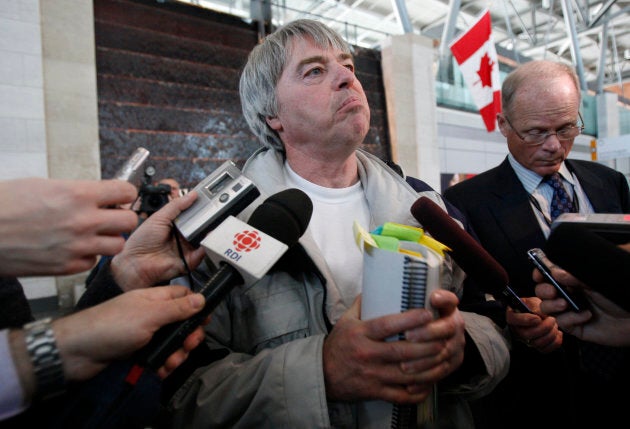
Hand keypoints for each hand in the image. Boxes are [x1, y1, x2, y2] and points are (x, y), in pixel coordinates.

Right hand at [0, 178, 137, 275]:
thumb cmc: (4, 205)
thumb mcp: (45, 186)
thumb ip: (78, 192)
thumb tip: (100, 196)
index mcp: (78, 195)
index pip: (127, 192)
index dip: (124, 194)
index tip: (119, 196)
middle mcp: (83, 221)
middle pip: (129, 221)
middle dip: (121, 217)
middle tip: (109, 217)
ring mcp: (77, 247)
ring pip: (117, 245)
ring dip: (108, 239)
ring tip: (92, 235)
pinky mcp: (66, 267)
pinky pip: (93, 263)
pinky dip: (87, 256)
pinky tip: (73, 249)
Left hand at [54, 285, 206, 379]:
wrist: (77, 353)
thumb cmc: (111, 326)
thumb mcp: (149, 315)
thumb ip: (177, 308)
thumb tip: (202, 298)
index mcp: (154, 299)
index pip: (183, 296)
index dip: (196, 307)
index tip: (204, 321)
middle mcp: (151, 315)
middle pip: (181, 323)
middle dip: (188, 336)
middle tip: (187, 346)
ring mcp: (144, 334)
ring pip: (171, 343)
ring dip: (176, 354)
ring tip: (170, 363)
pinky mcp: (138, 352)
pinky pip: (159, 357)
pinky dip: (163, 365)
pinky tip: (159, 371)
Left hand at [110, 191, 206, 290]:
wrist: (135, 263)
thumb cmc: (141, 242)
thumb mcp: (159, 217)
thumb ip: (176, 206)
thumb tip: (192, 195)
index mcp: (175, 224)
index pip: (192, 214)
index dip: (199, 207)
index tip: (208, 199)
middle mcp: (182, 236)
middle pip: (200, 226)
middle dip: (206, 219)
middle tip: (212, 211)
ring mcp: (187, 248)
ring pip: (203, 239)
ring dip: (208, 232)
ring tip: (211, 223)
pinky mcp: (189, 261)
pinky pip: (202, 253)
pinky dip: (206, 246)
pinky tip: (206, 238)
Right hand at [322, 290, 464, 403]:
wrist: (322, 374)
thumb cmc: (338, 345)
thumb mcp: (346, 320)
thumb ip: (362, 303)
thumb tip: (378, 283)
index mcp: (360, 334)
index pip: (386, 325)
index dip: (409, 320)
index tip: (427, 313)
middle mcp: (367, 354)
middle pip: (403, 351)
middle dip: (427, 345)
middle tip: (444, 337)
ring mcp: (372, 375)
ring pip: (407, 374)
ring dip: (429, 367)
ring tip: (444, 358)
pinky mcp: (375, 392)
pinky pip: (401, 395)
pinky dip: (418, 392)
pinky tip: (430, 383)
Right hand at [506, 296, 562, 352]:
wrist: (538, 314)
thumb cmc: (533, 307)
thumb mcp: (532, 301)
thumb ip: (534, 306)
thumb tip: (540, 315)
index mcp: (512, 317)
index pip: (513, 320)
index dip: (526, 320)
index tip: (538, 318)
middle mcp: (517, 331)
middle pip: (527, 334)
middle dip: (543, 327)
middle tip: (552, 319)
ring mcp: (526, 341)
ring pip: (537, 343)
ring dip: (550, 334)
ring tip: (555, 325)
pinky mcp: (536, 347)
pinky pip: (546, 349)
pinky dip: (555, 341)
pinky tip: (558, 332)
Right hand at [535, 259, 629, 346]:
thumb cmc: (620, 296)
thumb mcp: (596, 281)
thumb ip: (575, 276)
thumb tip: (554, 272)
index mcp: (573, 280)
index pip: (549, 275)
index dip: (540, 274)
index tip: (539, 274)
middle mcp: (569, 294)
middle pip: (542, 292)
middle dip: (543, 290)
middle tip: (552, 291)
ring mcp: (570, 311)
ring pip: (547, 308)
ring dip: (552, 305)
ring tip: (565, 304)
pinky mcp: (575, 326)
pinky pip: (562, 322)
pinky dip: (570, 318)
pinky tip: (585, 315)